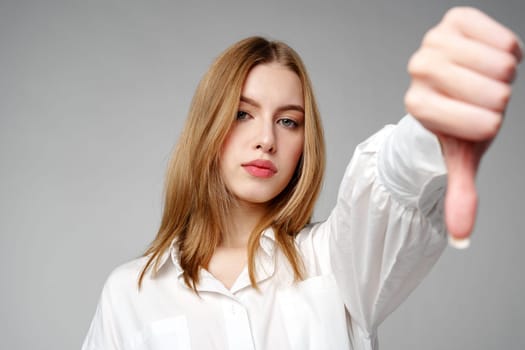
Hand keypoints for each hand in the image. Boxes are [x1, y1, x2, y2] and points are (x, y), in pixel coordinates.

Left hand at [404, 7, 521, 246]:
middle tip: (484, 99)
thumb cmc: (460, 122)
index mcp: (416, 105)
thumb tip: (462, 239)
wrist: (459, 85)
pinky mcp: (454, 19)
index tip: (478, 122)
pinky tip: (490, 58)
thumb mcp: (461, 157)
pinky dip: (506, 48)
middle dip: (495, 99)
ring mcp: (433, 41)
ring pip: (494, 62)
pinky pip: (498, 36)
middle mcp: (418, 70)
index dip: (481, 124)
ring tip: (488, 80)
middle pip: (485, 89)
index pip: (464, 120)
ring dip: (502, 75)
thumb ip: (460, 194)